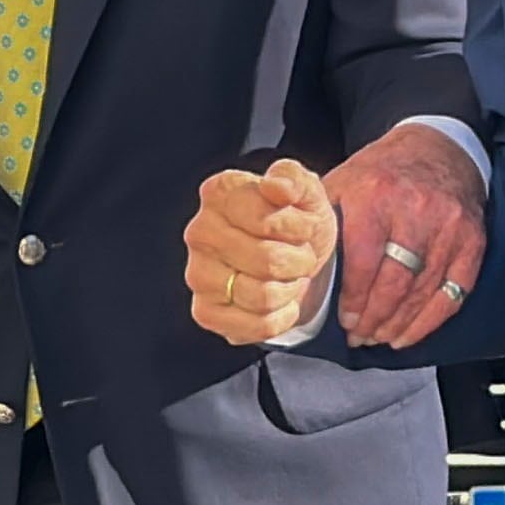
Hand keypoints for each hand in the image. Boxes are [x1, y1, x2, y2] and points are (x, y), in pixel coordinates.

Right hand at [184, 159, 339, 344]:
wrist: (296, 256)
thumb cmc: (296, 221)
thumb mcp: (306, 191)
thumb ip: (293, 178)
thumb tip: (276, 185)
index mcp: (219, 193)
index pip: (265, 219)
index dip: (298, 228)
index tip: (303, 226)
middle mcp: (200, 232)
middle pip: (265, 261)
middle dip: (298, 261)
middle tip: (300, 255)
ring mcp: (198, 273)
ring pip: (260, 295)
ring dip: (290, 290)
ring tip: (288, 276)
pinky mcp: (205, 312)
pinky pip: (254, 326)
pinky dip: (280, 317)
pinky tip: (280, 301)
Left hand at [326, 125, 483, 346]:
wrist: (438, 147)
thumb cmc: (384, 170)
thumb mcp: (344, 180)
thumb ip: (319, 217)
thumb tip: (291, 256)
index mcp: (376, 196)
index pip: (364, 263)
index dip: (354, 299)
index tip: (344, 320)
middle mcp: (416, 211)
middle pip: (395, 283)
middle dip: (374, 318)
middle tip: (359, 335)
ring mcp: (449, 228)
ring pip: (423, 293)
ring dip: (398, 324)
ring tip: (378, 337)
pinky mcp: (472, 241)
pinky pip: (454, 293)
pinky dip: (430, 321)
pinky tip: (408, 334)